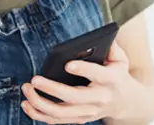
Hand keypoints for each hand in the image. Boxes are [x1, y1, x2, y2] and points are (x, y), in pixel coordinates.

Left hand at [21, 41, 145, 123]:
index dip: (83, 70)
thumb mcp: (120, 60)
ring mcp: (88, 112)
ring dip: (40, 102)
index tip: (68, 64)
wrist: (127, 103)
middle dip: (51, 89)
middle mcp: (99, 99)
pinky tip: (26, 104)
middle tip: (34, 79)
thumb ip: (111, 47)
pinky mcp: (79, 119)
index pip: (97, 75)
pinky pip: (56, 121)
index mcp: (110, 80)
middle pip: (73, 97)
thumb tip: (101, 35)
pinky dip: (38, 114)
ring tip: (27, 89)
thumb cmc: (117, 75)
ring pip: (61, 113)